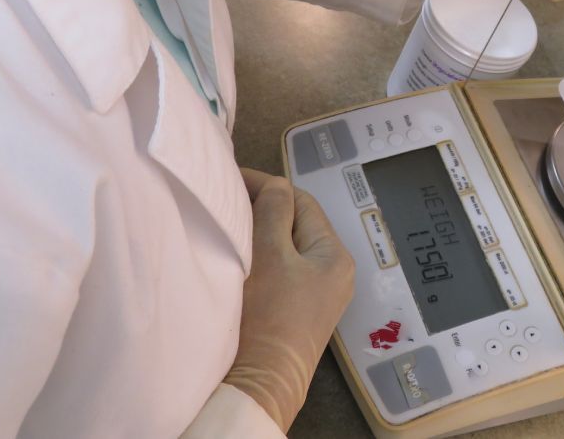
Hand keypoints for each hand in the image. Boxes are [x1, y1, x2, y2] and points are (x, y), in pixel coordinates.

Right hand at [223, 170, 354, 432]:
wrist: (261, 384)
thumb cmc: (267, 317)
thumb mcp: (270, 254)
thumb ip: (274, 211)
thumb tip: (276, 184)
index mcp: (335, 255)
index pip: (301, 202)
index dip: (268, 186)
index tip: (233, 179)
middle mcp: (334, 273)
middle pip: (297, 223)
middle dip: (264, 207)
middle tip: (229, 199)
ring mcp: (317, 294)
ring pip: (287, 246)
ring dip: (261, 231)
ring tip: (232, 222)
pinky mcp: (298, 311)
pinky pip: (283, 269)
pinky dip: (262, 255)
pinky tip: (241, 254)